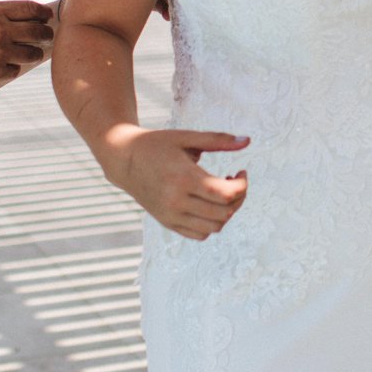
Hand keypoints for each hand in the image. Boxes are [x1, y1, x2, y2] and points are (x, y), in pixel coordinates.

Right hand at [0, 0, 55, 91]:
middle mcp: (0, 29)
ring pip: (34, 53)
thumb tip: (19, 18)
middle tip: (45, 38)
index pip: (33, 8)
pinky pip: (15, 71)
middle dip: (45, 35)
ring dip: (32, 54)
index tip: (46, 18)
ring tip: (25, 54)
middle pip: (40, 31)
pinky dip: (9, 70)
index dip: (43, 14)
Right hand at [103, 126, 249, 240]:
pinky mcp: (168, 222)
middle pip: (224, 213)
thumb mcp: (187, 137)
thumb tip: (247, 141)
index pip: (225, 194)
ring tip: (222, 192)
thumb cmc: (157, 145)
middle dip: (239, 197)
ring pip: (214, 227)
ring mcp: (171, 215)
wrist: (124, 161)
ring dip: (227, 212)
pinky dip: (212, 223)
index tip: (241, 171)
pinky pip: (199, 234)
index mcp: (183, 178)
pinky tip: (209, 204)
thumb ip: (218, 140)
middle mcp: (176, 201)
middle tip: (234, 181)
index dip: (242, 185)